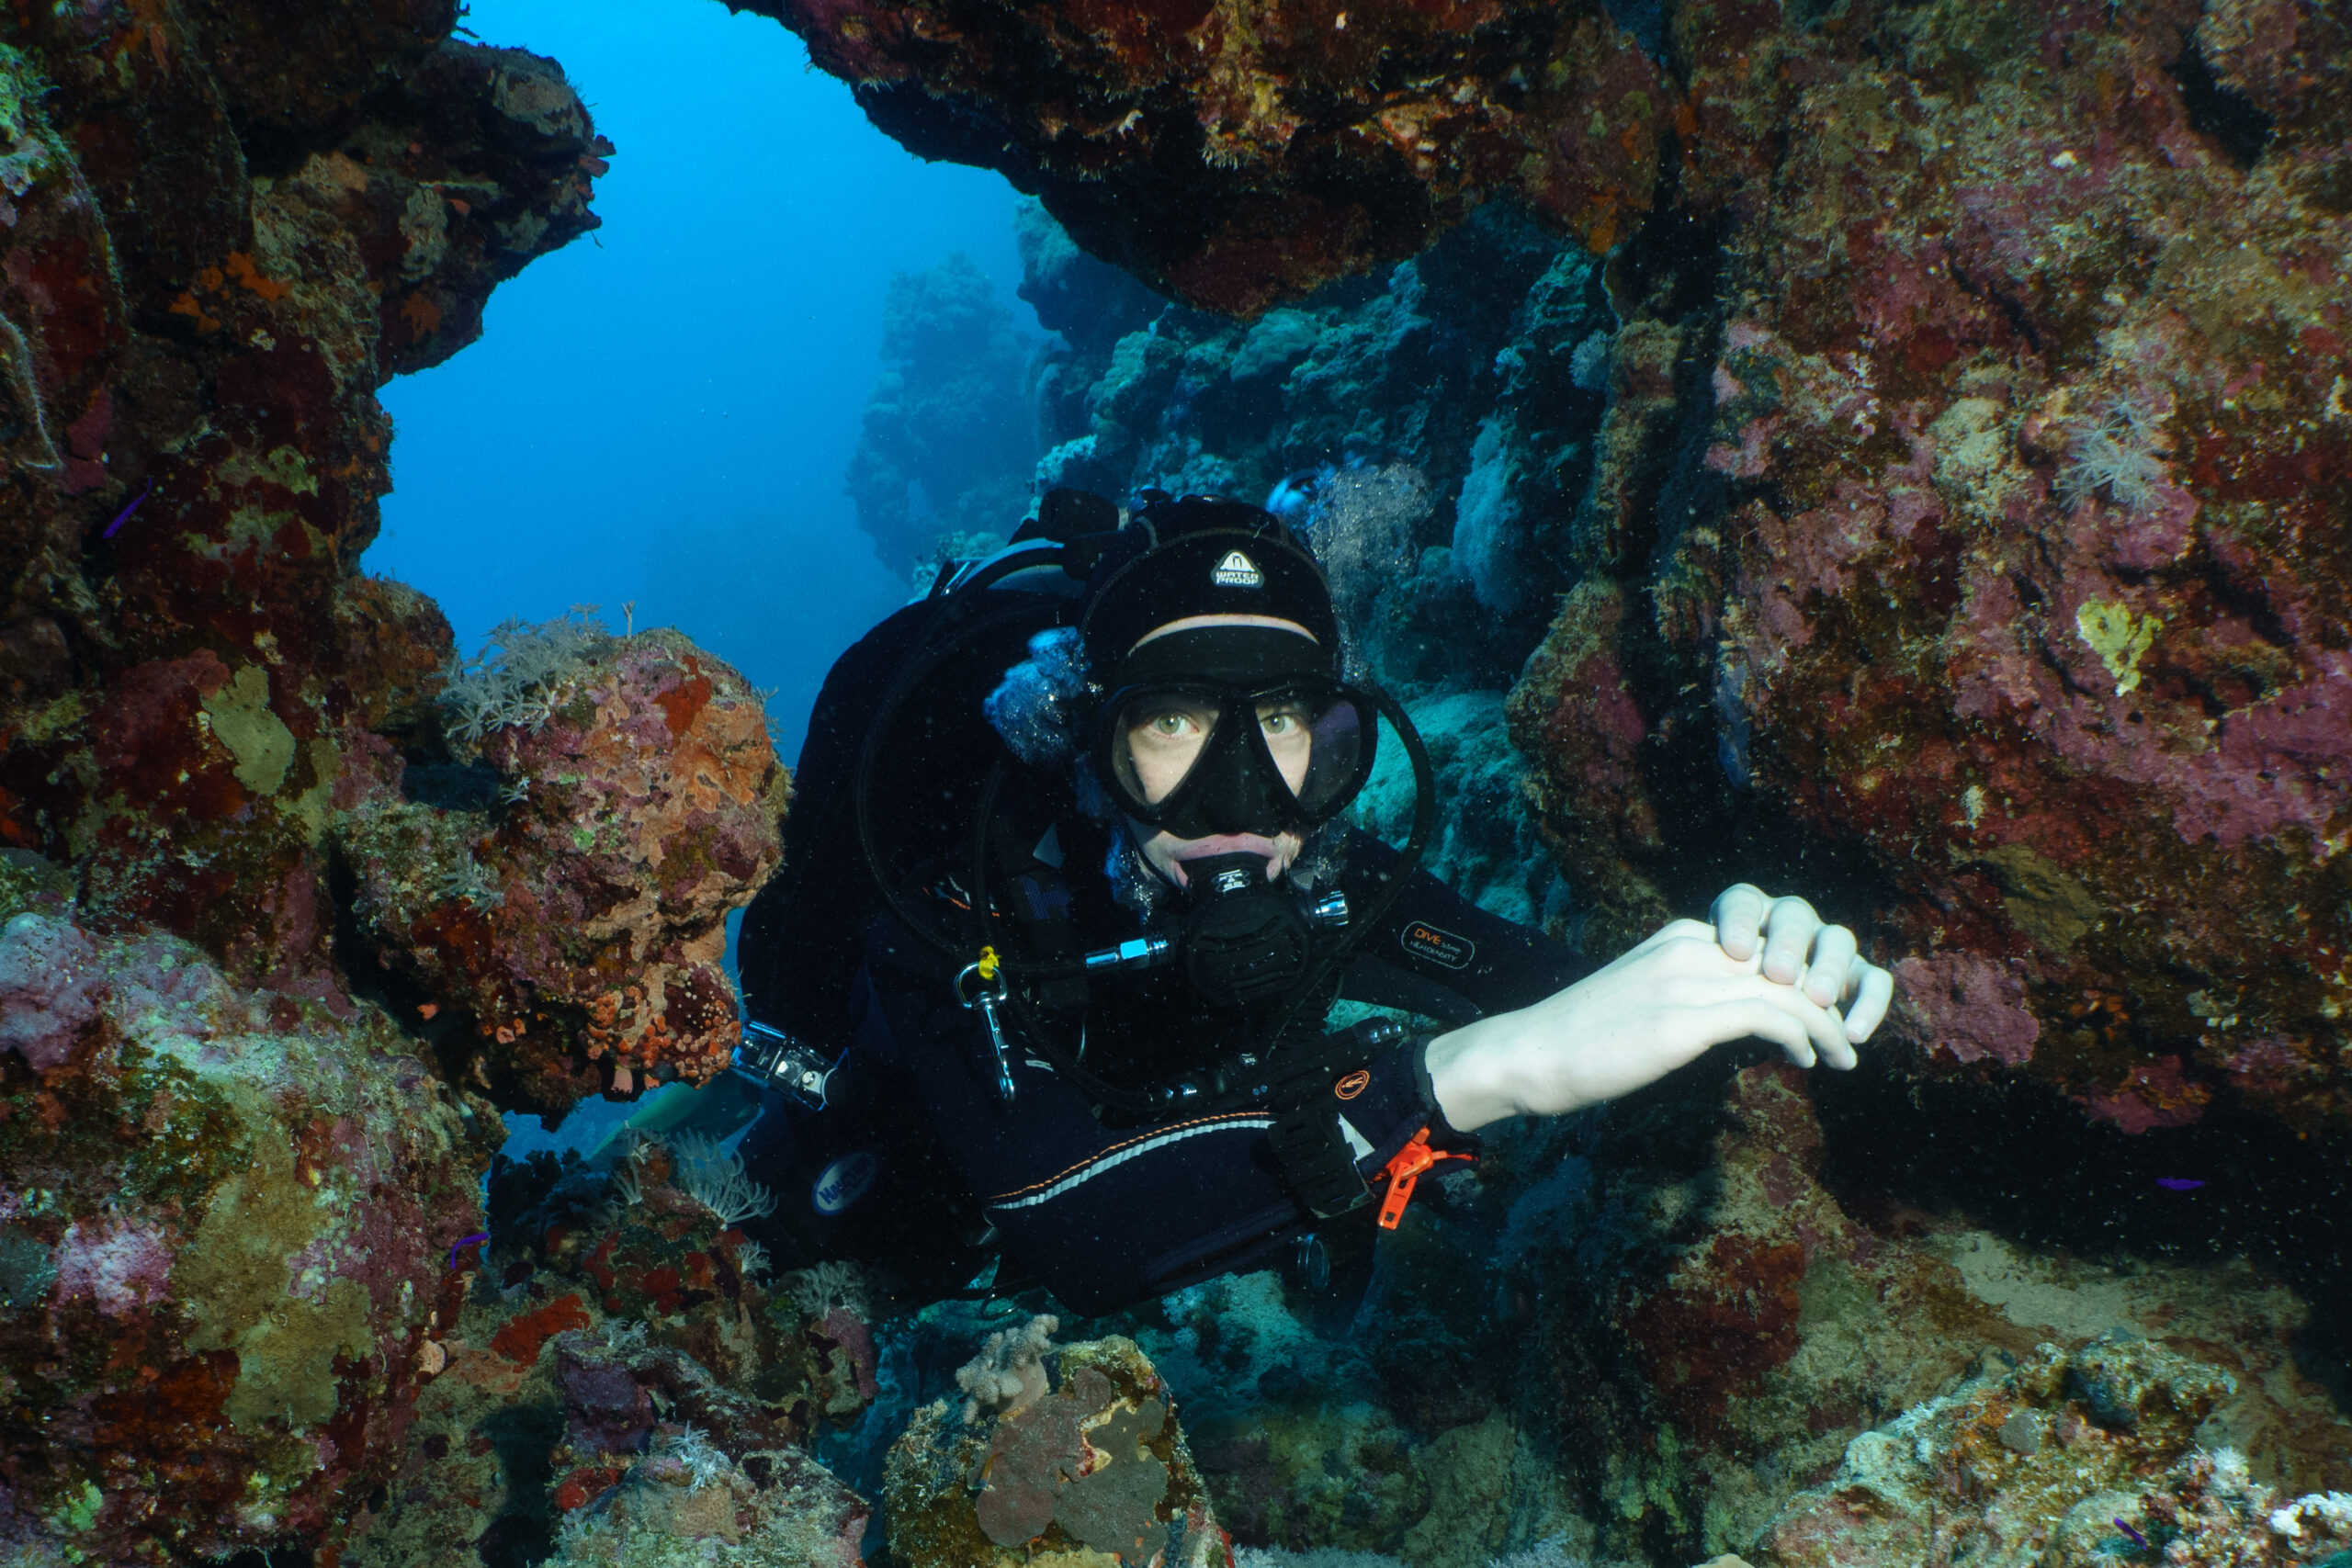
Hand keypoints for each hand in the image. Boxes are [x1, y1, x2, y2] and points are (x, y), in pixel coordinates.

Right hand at [1425, 908, 1893, 1133]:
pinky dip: (1803, 1037)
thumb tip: (1739, 1026)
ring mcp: (1686, 977)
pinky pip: (1769, 1015)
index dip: (1807, 980)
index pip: (1767, 944)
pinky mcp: (1683, 1016)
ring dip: (1828, 1025)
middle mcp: (1689, 945)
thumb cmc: (1581, 1043)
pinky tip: (1808, 1061)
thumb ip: (1690, 1000)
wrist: (1529, 1055)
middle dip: (1830, 1000)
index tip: (1824, 1019)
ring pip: (1788, 988)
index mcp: (1680, 937)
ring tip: (1843, 1058)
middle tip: (1847, 1041)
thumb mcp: (1645, 1005)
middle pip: (1788, 959)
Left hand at [1706, 883, 1893, 1046]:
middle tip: (1780, 973)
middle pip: (1794, 917)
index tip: (1734, 950)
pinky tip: (1853, 1036)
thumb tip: (1708, 998)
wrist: (1748, 1019)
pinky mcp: (1857, 973)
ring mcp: (1826, 944)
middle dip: (1788, 943)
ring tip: (1819, 1000)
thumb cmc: (1718, 1004)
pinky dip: (1869, 1004)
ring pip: (1838, 940)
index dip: (1741, 922)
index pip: (1742, 903)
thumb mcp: (1709, 991)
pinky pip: (1874, 980)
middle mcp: (1789, 921)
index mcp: (1747, 915)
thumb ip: (1709, 985)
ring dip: (1829, 969)